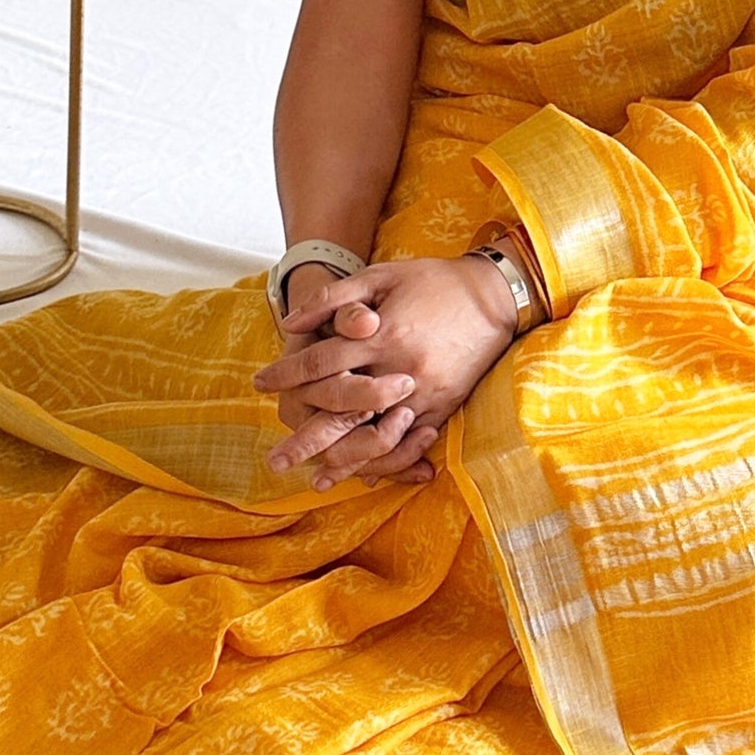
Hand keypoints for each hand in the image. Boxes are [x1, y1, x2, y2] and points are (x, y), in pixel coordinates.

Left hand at [254, 255, 519, 489]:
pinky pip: (410, 440)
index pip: (320, 361)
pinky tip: (367, 473)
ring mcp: (424, 391)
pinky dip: (387, 459)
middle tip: (274, 461)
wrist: (494, 294)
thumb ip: (335, 297)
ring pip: (376, 435)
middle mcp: (399, 369)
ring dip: (344, 460)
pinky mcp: (444, 404)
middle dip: (305, 438)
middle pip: (341, 412)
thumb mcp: (382, 275)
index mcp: (381, 335)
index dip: (286, 374)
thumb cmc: (434, 280)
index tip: (260, 385)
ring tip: (317, 479)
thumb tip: (290, 322)